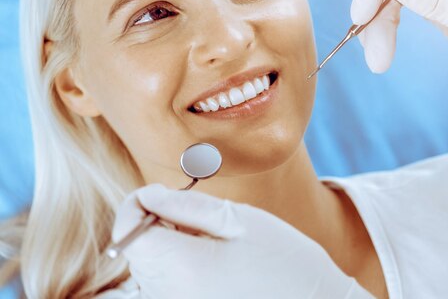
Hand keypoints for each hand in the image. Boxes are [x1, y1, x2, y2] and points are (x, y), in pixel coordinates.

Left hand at [112, 184, 372, 298]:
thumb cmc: (284, 261)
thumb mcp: (239, 219)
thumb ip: (185, 205)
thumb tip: (147, 195)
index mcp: (180, 266)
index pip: (127, 231)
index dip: (138, 205)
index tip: (163, 197)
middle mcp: (169, 297)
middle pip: (134, 253)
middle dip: (153, 227)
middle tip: (196, 220)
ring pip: (146, 273)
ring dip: (165, 251)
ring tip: (208, 246)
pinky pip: (163, 291)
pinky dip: (174, 273)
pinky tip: (209, 268)